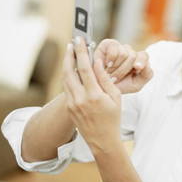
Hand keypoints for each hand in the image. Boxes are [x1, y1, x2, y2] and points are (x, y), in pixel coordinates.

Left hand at [62, 37, 121, 151]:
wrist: (102, 140)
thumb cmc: (113, 118)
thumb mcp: (115, 98)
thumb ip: (106, 79)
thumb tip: (97, 62)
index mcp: (94, 96)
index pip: (85, 68)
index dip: (82, 52)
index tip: (81, 41)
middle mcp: (79, 99)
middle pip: (69, 71)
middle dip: (69, 54)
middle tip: (71, 43)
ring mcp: (72, 104)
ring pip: (65, 79)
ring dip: (67, 64)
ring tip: (70, 53)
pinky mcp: (69, 108)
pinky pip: (66, 88)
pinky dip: (68, 76)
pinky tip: (72, 69)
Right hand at [93, 39, 152, 93]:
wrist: (101, 87)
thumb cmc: (120, 86)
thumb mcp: (136, 85)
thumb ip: (147, 74)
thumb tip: (144, 64)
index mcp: (139, 61)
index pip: (144, 56)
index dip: (141, 61)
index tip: (137, 67)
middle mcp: (130, 52)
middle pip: (133, 56)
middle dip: (123, 70)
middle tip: (115, 78)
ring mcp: (119, 46)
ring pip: (123, 53)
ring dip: (115, 67)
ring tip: (109, 73)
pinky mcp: (108, 43)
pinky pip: (113, 50)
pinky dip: (110, 60)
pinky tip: (106, 65)